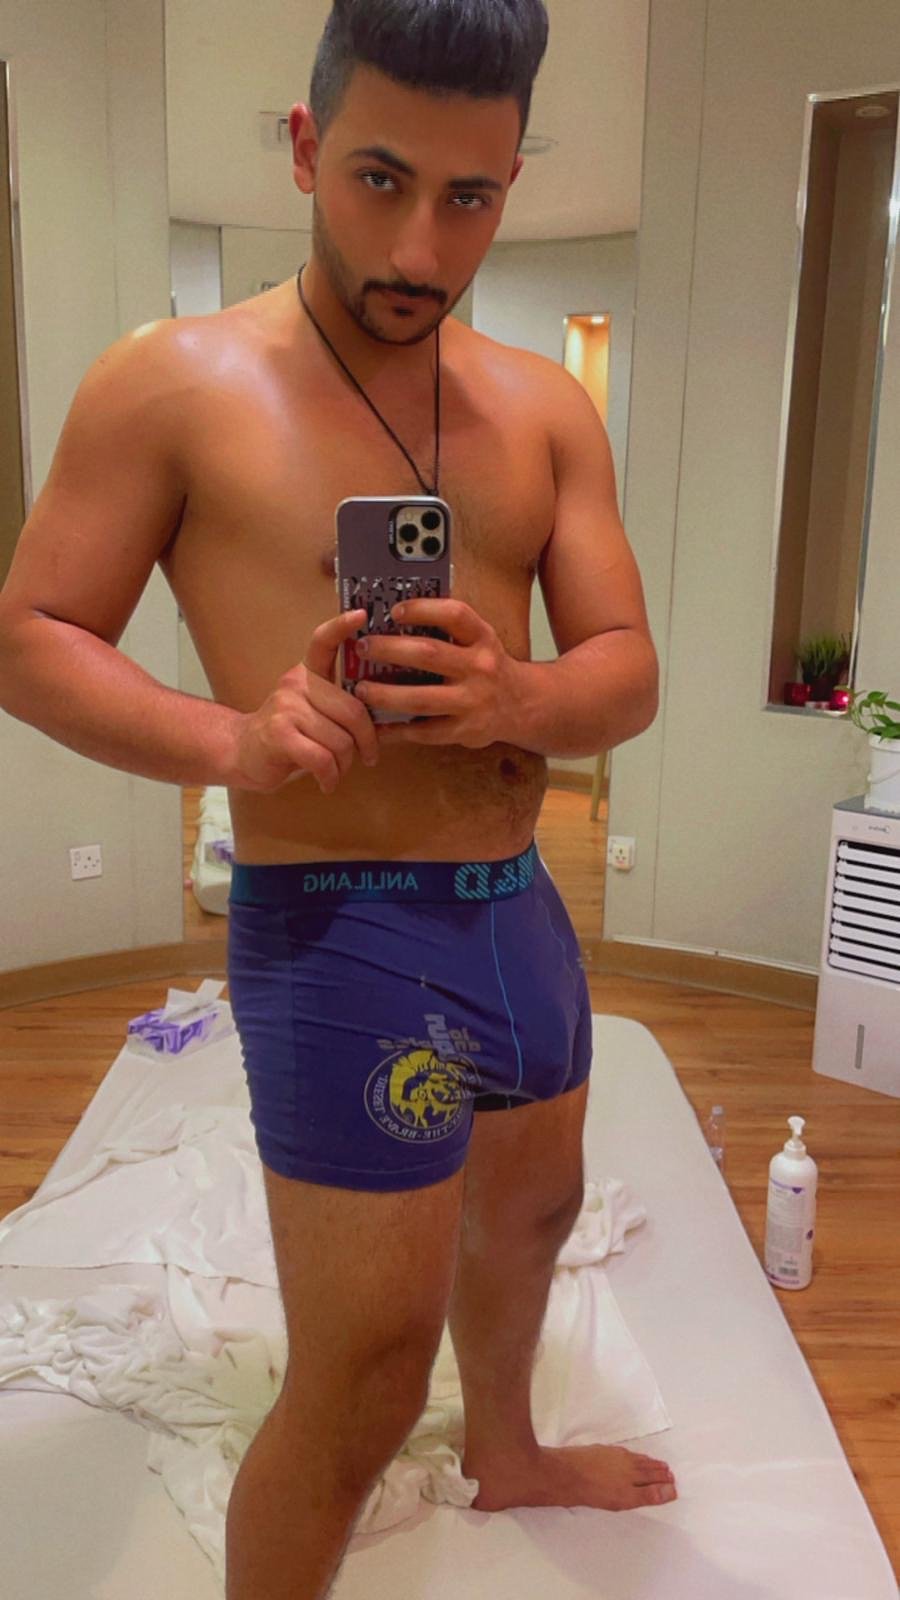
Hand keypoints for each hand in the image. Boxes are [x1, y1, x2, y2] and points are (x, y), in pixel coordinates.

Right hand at [230, 609, 378, 792]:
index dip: (341, 627)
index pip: (323, 642)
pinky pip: (322, 758)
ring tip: (336, 770)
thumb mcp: (315, 713)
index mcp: (307, 674)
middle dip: (367, 741)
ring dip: (345, 764)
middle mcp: (296, 683)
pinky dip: (330, 777)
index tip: (361, 615)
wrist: (243, 754)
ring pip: (341, 740)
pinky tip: (326, 782)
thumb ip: (341, 706)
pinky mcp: (279, 734)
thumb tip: (383, 716)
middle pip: (353, 710)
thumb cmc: (291, 736)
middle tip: (368, 757)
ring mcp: (285, 707)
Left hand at [354, 598, 524, 748]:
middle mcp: (481, 667)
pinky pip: (425, 732)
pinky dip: (398, 730)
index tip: (394, 611)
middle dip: (390, 650)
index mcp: (482, 638)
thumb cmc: (487, 666)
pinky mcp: (466, 731)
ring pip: (422, 698)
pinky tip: (377, 726)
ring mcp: (473, 701)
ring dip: (386, 694)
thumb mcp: (479, 640)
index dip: (423, 609)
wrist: (522, 704)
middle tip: (363, 647)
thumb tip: (396, 612)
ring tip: (361, 689)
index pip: (454, 615)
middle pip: (429, 654)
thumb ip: (447, 628)